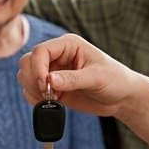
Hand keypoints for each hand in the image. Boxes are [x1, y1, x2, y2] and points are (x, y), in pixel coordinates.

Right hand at [17, 34, 139, 116]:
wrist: (122, 98)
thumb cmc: (115, 80)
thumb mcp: (97, 77)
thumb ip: (73, 79)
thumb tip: (50, 81)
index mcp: (68, 45)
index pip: (41, 51)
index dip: (38, 67)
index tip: (46, 84)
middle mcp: (57, 56)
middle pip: (28, 61)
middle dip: (33, 79)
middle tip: (49, 93)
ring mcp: (53, 72)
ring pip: (26, 76)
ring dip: (33, 89)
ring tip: (53, 98)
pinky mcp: (53, 88)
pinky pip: (31, 91)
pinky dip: (35, 99)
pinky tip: (52, 103)